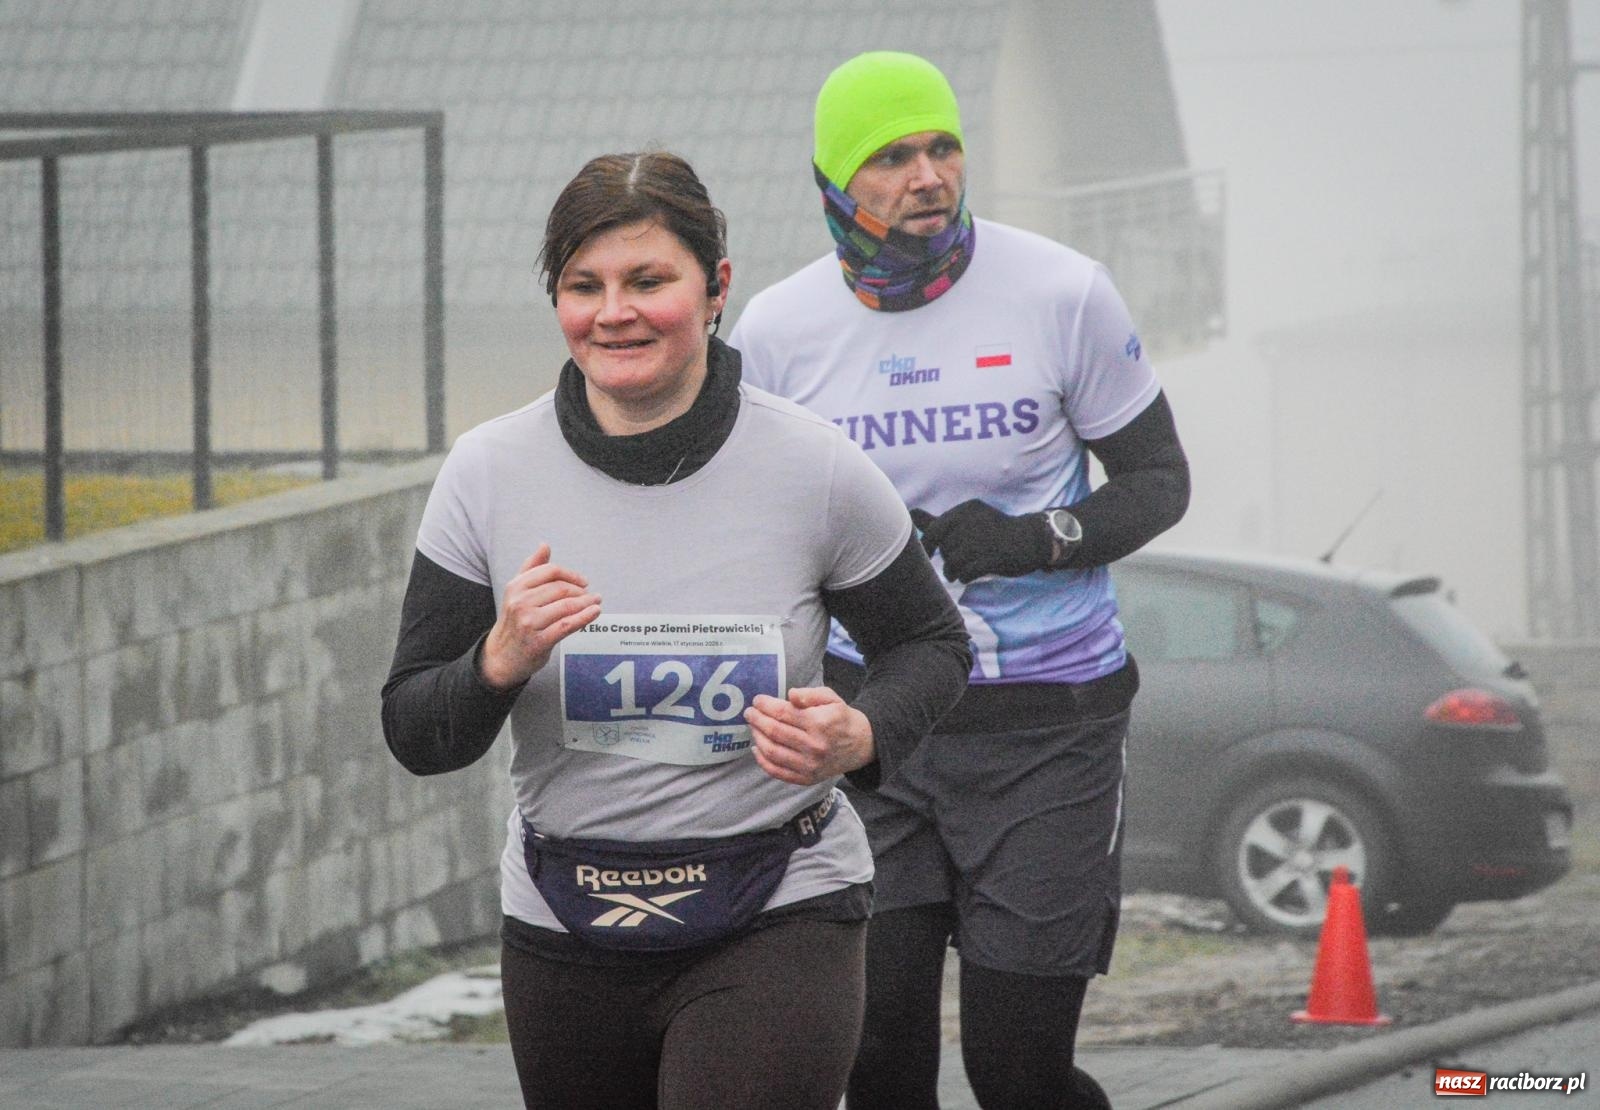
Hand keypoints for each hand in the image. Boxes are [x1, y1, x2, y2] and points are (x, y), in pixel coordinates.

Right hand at [479, 544, 600, 690]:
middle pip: (560, 588)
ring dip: (586, 603)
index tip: (583, 582)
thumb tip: (544, 545)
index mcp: (516, 586)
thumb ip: (531, 568)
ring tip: (596, 602)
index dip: (571, 575)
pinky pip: (567, 626)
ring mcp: (528, 622)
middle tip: (591, 595)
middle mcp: (520, 602)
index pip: (550, 571)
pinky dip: (584, 618)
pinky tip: (594, 613)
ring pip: (566, 606)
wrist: (500, 656)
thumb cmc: (513, 621)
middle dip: (581, 591)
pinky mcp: (538, 642)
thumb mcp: (516, 592)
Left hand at [744, 686, 874, 785]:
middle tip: (749, 712)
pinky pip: (777, 771)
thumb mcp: (832, 698)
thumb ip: (810, 694)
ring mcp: (809, 765)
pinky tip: (757, 748)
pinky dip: (762, 760)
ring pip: (772, 751)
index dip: (766, 705)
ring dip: (757, 737)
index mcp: (820, 724)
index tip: (757, 700)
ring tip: (753, 727)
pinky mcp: (806, 778)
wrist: (861, 745)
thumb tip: (790, 694)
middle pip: (775, 731)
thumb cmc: (842, 718)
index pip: (783, 713)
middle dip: (757, 720)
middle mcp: (814, 746)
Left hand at [912, 498, 1051, 581]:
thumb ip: (938, 520)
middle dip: (946, 559)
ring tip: (959, 573)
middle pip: (944, 548)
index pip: (935, 529)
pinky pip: (967, 573)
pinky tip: (969, 576)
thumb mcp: (968, 520)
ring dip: (953, 572)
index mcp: (966, 509)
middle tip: (954, 564)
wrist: (1032, 539)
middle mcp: (973, 521)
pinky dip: (965, 577)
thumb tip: (910, 513)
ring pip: (953, 562)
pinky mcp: (993, 558)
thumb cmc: (994, 531)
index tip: (929, 556)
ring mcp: (984, 540)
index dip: (928, 546)